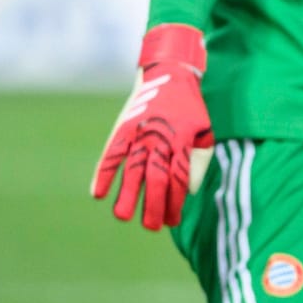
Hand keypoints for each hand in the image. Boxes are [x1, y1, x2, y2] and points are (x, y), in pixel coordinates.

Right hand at [91, 23, 213, 229]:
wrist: (169, 76)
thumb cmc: (190, 111)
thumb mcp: (205, 133)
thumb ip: (198, 162)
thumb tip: (189, 191)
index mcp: (183, 142)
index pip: (179, 180)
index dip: (175, 202)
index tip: (172, 221)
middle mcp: (160, 140)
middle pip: (156, 179)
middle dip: (153, 205)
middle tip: (150, 226)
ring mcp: (140, 134)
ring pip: (132, 170)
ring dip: (127, 195)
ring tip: (123, 217)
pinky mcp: (123, 128)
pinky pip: (111, 154)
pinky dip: (103, 174)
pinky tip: (98, 194)